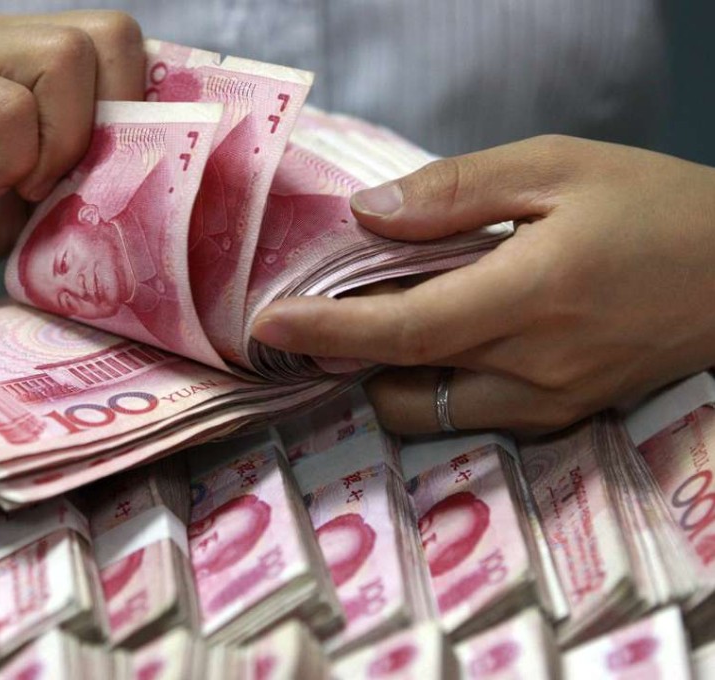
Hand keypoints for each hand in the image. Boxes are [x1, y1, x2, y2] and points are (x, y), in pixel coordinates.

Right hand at [0, 11, 143, 290]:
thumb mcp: (41, 197)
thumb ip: (88, 169)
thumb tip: (152, 172)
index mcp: (36, 61)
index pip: (126, 42)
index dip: (142, 105)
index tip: (115, 169)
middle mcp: (1, 41)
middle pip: (110, 34)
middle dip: (110, 120)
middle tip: (69, 177)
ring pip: (64, 56)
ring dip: (61, 139)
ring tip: (25, 185)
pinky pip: (4, 106)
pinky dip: (11, 159)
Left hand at [251, 135, 714, 433]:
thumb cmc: (655, 206)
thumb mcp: (558, 168)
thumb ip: (455, 193)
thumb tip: (366, 216)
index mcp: (531, 297)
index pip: (403, 329)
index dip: (327, 330)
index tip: (268, 324)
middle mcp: (533, 369)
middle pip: (399, 381)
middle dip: (346, 351)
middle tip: (330, 302)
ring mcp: (548, 404)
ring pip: (426, 410)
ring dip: (386, 373)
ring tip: (390, 314)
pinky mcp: (560, 417)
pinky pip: (467, 415)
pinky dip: (430, 383)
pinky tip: (441, 335)